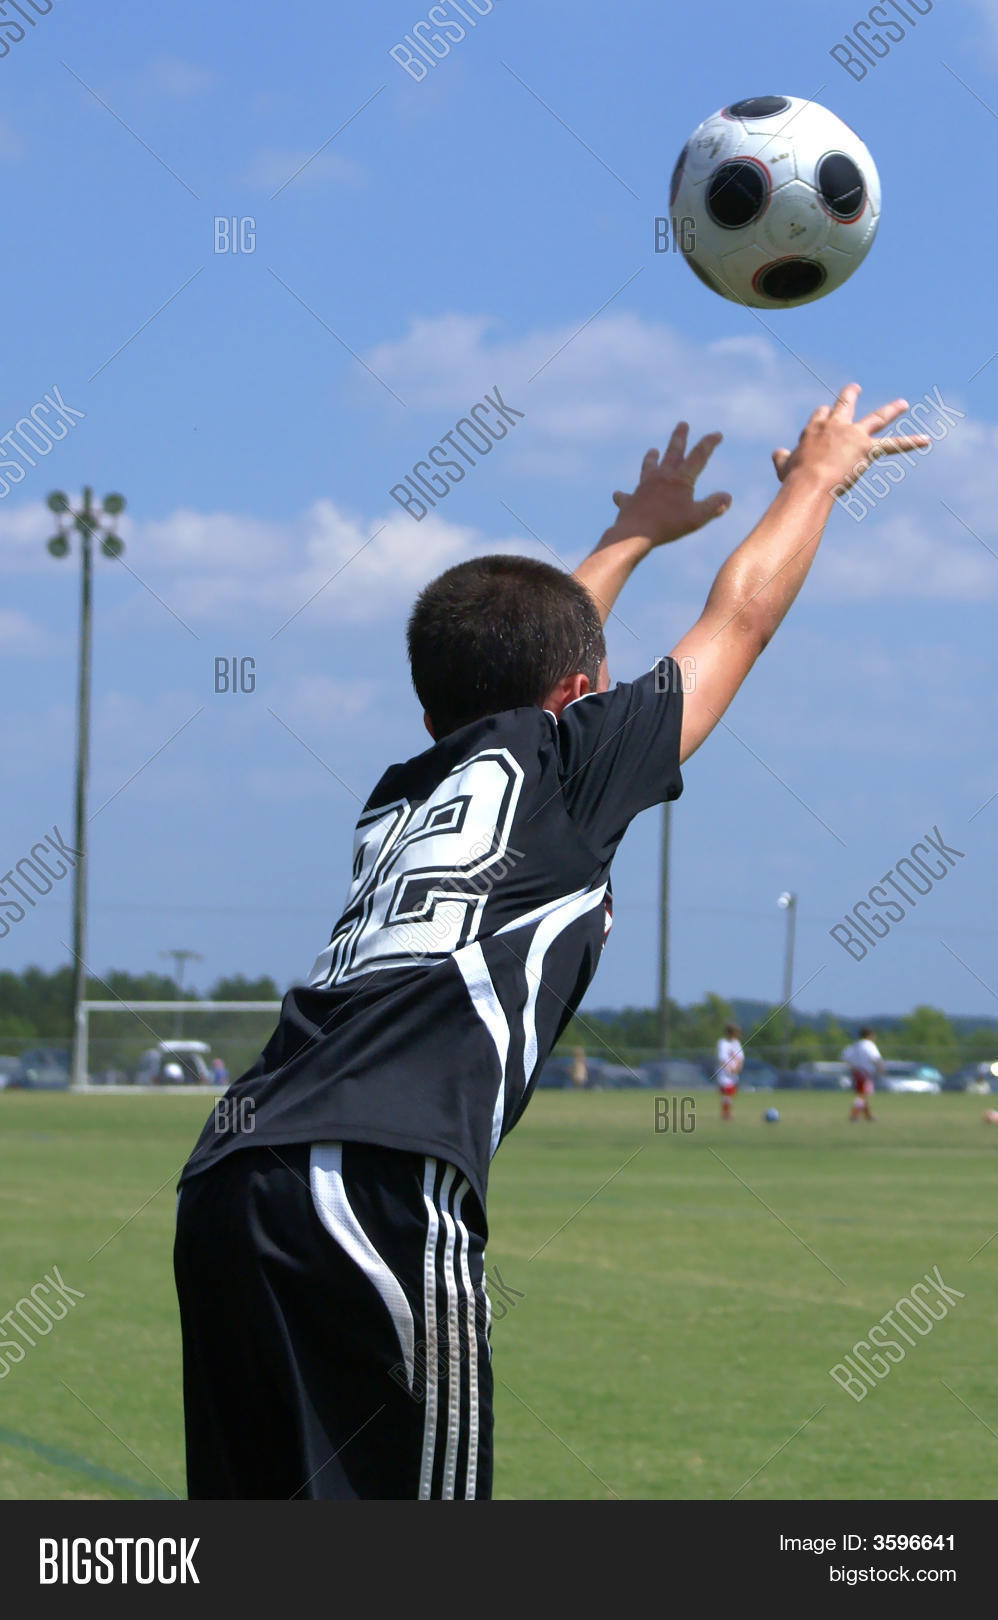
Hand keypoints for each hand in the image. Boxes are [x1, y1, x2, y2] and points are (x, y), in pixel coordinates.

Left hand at [607, 422, 730, 548]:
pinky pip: (626, 496)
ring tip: (653, 451)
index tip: (717, 434)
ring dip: (651, 458)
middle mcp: (661, 477)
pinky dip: (624, 496)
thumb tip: (727, 497)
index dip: (709, 444)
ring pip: (648, 467)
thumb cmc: (668, 525)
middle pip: (672, 453)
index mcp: (680, 479)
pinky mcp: (629, 500)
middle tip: (682, 424)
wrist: (634, 533)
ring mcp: (643, 487)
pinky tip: (618, 495)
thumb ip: (714, 506)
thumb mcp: (697, 518)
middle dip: (679, 437)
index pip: (698, 456)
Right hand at [772, 383, 930, 490]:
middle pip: (845, 404)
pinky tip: (926, 440)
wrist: (810, 483)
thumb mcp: (784, 467)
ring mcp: (854, 435)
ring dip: (891, 410)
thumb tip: (777, 452)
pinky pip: (894, 445)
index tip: (822, 418)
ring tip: (903, 404)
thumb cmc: (795, 478)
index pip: (821, 415)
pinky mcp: (868, 449)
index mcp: (814, 428)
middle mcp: (836, 426)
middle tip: (855, 388)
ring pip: (876, 418)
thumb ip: (782, 459)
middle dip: (850, 395)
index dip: (822, 417)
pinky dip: (910, 442)